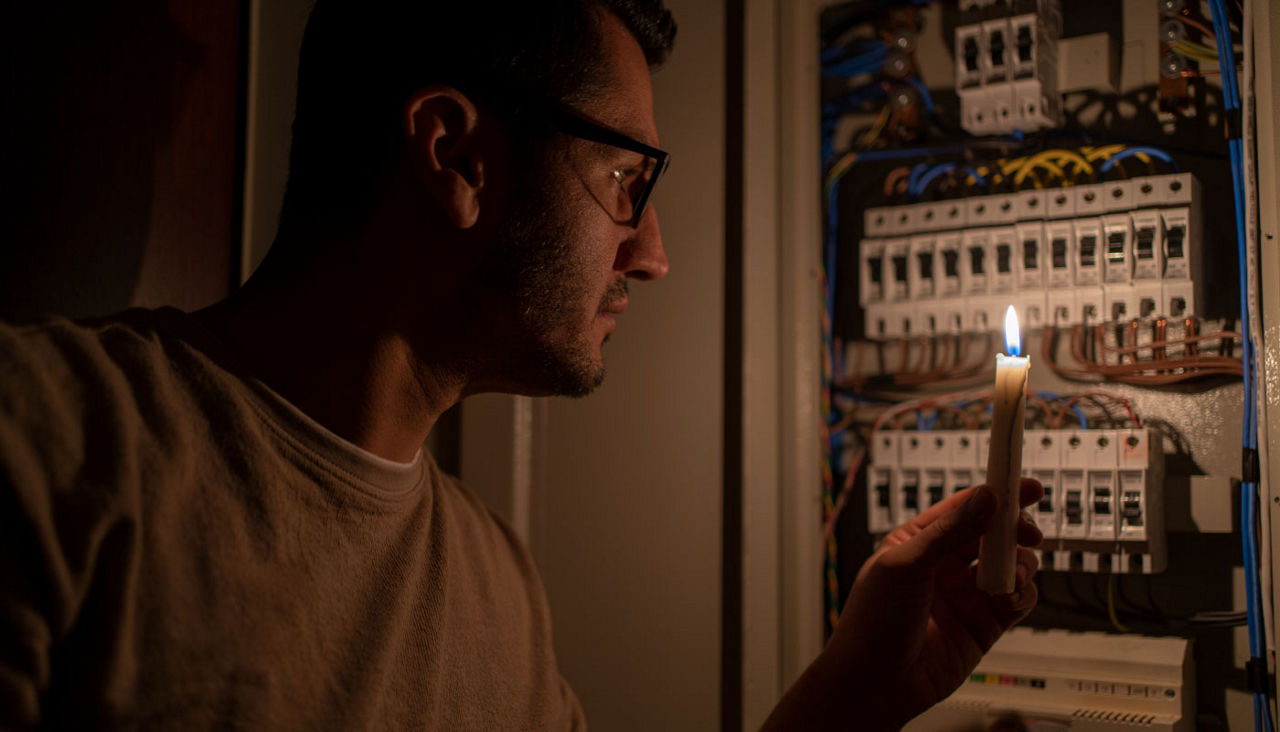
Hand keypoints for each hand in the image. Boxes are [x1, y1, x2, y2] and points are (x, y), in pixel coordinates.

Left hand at [827, 479, 1043, 729]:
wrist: (875, 685)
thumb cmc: (871, 624)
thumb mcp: (903, 567)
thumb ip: (947, 533)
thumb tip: (985, 499)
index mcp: (918, 541)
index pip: (963, 507)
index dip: (996, 494)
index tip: (1024, 485)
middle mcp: (945, 564)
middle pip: (993, 532)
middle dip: (1014, 529)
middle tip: (1026, 532)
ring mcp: (966, 593)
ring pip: (1011, 564)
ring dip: (1019, 563)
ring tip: (1009, 575)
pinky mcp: (985, 622)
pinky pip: (1018, 598)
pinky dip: (1022, 593)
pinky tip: (1009, 597)